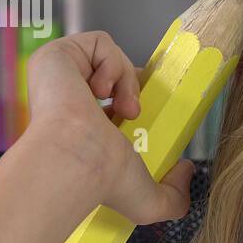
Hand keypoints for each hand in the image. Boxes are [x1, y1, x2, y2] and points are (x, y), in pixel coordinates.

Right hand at [25, 31, 194, 224]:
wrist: (79, 158)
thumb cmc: (106, 180)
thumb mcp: (150, 201)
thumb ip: (175, 197)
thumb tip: (187, 170)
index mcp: (83, 127)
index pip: (114, 101)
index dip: (136, 99)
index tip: (147, 113)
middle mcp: (68, 100)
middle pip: (114, 75)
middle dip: (133, 89)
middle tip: (135, 113)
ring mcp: (60, 76)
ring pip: (110, 58)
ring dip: (126, 80)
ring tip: (121, 108)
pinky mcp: (56, 55)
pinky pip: (99, 42)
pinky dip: (112, 63)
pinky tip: (100, 90)